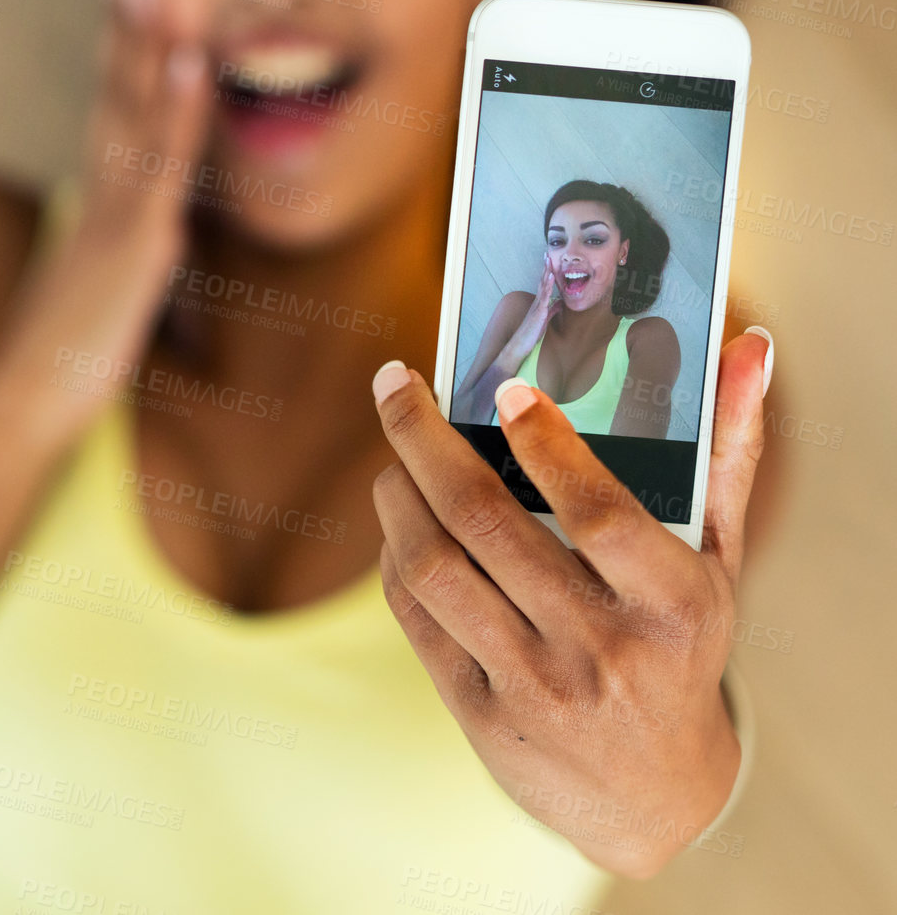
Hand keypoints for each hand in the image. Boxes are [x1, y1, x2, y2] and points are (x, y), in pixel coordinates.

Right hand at [0, 0, 215, 440]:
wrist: (21, 407)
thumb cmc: (61, 355)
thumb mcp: (100, 285)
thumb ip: (121, 244)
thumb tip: (146, 230)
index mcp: (98, 198)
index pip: (111, 102)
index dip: (119, 40)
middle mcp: (103, 191)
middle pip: (117, 89)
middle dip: (128, 18)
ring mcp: (116, 212)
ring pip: (138, 111)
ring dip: (152, 38)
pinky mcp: (134, 245)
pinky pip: (162, 167)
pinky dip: (176, 108)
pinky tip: (189, 59)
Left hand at [368, 331, 771, 877]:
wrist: (653, 795)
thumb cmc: (680, 648)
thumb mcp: (716, 563)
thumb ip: (725, 453)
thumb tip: (749, 346)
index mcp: (671, 606)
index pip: (599, 514)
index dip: (547, 445)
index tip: (505, 388)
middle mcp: (600, 648)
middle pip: (486, 524)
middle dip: (424, 439)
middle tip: (397, 384)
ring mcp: (533, 684)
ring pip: (434, 565)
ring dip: (396, 491)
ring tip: (392, 449)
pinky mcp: (479, 710)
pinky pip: (416, 613)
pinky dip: (396, 551)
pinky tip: (400, 515)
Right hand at [501, 257, 561, 367]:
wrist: (521, 343)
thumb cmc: (532, 333)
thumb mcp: (545, 319)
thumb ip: (553, 310)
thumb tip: (560, 302)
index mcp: (539, 303)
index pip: (544, 285)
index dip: (547, 273)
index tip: (549, 261)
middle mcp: (537, 301)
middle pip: (542, 281)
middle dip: (545, 268)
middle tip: (547, 254)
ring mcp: (537, 306)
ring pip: (542, 286)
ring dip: (546, 272)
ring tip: (548, 260)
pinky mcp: (539, 312)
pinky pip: (544, 296)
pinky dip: (548, 285)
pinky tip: (551, 277)